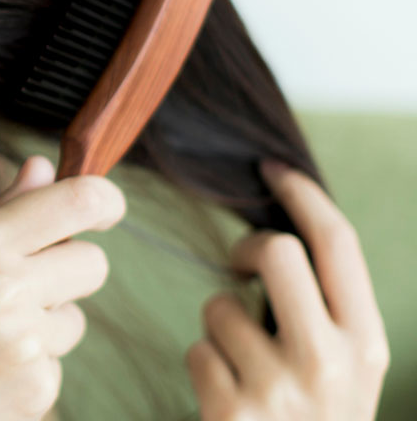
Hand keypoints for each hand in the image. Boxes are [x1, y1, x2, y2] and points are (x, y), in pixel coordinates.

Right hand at [0, 154, 125, 420]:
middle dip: (70, 270)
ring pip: (75, 318)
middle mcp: (4, 288)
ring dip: (46, 325)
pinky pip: (57, 363)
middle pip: (93, 262)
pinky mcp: (36, 389)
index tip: (106, 207)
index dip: (105, 199)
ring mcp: (24, 342)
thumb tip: (44, 167)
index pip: (76, 202)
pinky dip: (31, 366)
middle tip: (30, 284)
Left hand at [185, 158, 390, 419]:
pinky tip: (226, 399)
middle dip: (248, 250)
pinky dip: (205, 366)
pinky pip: (197, 350)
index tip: (272, 169)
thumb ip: (325, 311)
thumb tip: (280, 234)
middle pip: (277, 252)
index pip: (337, 243)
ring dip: (220, 327)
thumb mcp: (346, 371)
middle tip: (240, 267)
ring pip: (220, 305)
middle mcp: (331, 363)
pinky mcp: (231, 412)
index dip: (301, 195)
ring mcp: (280, 389)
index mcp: (367, 344)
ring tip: (242, 366)